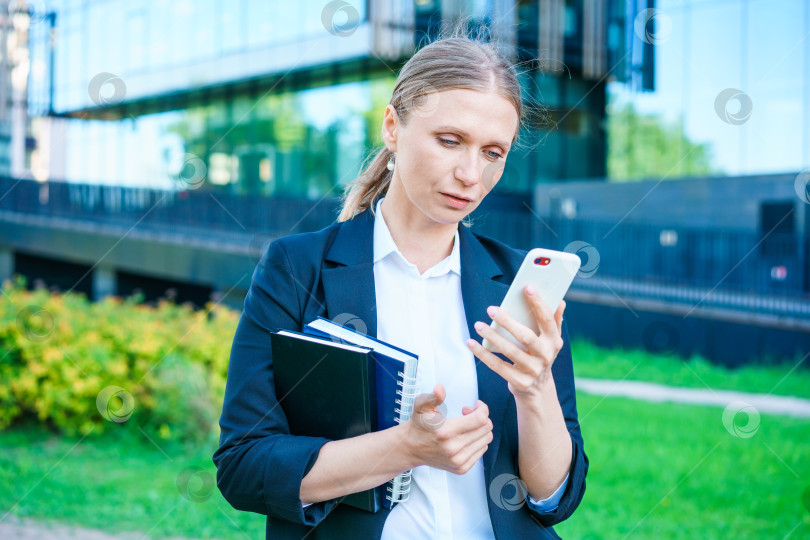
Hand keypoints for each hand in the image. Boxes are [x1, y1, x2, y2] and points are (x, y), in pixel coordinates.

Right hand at [404, 383, 492, 474]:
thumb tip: (440, 389)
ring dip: (480, 429)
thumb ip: (432, 397)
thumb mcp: (421, 406)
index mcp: (445, 432)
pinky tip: (465, 437)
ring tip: (466, 425)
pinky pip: (482, 451)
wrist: (411, 448)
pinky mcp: (461, 469)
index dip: (482, 409)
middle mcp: (453, 449)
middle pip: (486, 429)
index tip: (476, 404)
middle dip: (482, 417)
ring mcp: (458, 461)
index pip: (480, 419)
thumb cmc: (419, 425)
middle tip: (468, 413)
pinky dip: (478, 441)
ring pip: (486, 440)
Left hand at [467, 285, 565, 400]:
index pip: (547, 320)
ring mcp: (532, 370)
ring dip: (492, 336)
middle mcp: (545, 356)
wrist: (538, 389)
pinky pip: (497, 365)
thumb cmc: (540, 355)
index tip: (527, 288)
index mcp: (554, 341)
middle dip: (508, 321)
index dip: (538, 303)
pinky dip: (483, 354)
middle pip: (525, 336)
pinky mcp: (519, 381)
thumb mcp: (550, 341)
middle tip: (491, 309)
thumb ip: (554, 321)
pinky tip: (472, 343)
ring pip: (509, 351)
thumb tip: (561, 301)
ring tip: (478, 324)